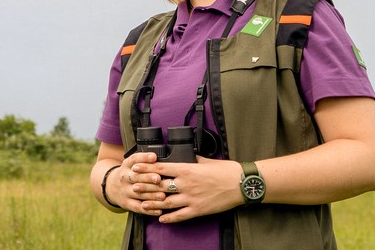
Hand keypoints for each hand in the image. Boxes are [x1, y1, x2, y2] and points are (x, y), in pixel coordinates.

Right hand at [108, 152, 165, 216]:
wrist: (111, 186)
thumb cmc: (129, 173)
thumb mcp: (131, 164)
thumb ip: (144, 160)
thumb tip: (159, 156)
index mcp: (127, 165)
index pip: (134, 159)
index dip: (144, 158)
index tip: (154, 157)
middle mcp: (124, 177)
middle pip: (136, 177)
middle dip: (148, 178)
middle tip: (158, 179)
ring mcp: (125, 191)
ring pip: (138, 193)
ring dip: (151, 195)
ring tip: (162, 196)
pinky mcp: (126, 203)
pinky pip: (138, 207)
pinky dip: (149, 210)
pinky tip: (158, 210)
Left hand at [130, 157, 244, 222]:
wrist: (241, 184)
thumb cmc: (226, 170)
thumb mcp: (207, 160)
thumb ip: (194, 159)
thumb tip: (187, 155)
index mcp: (187, 169)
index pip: (161, 168)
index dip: (146, 168)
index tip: (135, 168)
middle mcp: (186, 184)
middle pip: (160, 186)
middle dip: (145, 187)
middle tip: (133, 187)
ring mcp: (191, 198)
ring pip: (166, 203)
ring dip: (153, 204)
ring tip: (142, 204)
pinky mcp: (198, 209)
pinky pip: (180, 216)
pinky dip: (169, 218)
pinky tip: (161, 219)